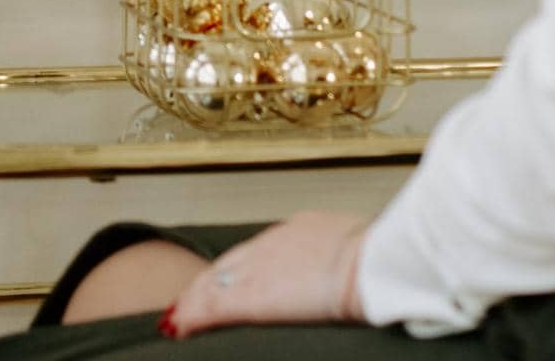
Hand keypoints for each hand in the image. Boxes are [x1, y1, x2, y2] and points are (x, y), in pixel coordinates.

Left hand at [161, 213, 368, 336]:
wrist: (370, 264)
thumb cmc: (375, 258)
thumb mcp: (354, 245)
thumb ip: (338, 254)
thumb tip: (349, 264)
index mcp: (300, 228)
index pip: (258, 249)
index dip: (238, 266)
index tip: (228, 277)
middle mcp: (272, 243)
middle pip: (229, 263)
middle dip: (208, 281)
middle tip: (190, 298)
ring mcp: (259, 268)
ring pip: (215, 284)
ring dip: (194, 300)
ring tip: (179, 315)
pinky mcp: (251, 298)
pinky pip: (212, 307)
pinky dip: (192, 317)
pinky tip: (178, 326)